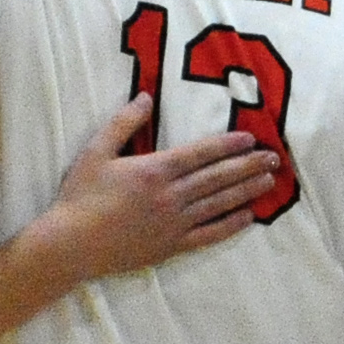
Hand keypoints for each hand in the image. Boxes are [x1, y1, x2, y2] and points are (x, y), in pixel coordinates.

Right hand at [39, 99, 276, 282]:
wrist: (69, 245)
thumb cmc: (79, 197)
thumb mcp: (95, 152)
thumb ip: (123, 123)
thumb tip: (146, 97)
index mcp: (154, 170)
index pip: (200, 153)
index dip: (228, 145)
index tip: (251, 138)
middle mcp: (170, 196)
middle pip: (217, 177)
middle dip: (247, 165)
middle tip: (274, 158)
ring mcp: (173, 223)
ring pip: (218, 204)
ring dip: (246, 191)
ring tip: (269, 181)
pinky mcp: (170, 246)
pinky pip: (209, 235)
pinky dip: (230, 225)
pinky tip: (248, 217)